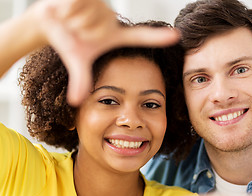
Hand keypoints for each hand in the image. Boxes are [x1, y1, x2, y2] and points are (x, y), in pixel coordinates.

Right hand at [31, 0, 178, 104]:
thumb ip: (81, 80)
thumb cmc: (68, 41)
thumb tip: (75, 102)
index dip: (158, 37)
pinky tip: (65, 10)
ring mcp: (102, 3)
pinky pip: (78, 3)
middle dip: (83, 32)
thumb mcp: (77, 61)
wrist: (48, 23)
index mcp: (114, 35)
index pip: (140, 37)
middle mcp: (111, 17)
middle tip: (77, 31)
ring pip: (90, 16)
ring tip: (72, 20)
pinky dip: (67, 9)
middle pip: (100, 29)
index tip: (176, 36)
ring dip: (74, 21)